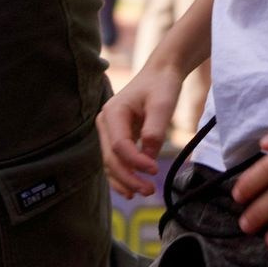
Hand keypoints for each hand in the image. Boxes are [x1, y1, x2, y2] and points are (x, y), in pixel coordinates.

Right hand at [98, 61, 181, 196]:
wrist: (160, 74)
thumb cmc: (161, 86)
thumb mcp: (162, 105)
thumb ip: (155, 131)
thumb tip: (148, 157)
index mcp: (113, 112)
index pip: (120, 145)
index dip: (135, 162)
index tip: (154, 170)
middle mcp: (105, 122)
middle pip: (111, 158)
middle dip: (128, 177)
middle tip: (149, 190)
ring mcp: (108, 131)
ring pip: (110, 163)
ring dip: (124, 181)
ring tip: (144, 192)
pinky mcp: (115, 137)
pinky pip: (115, 160)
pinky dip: (122, 176)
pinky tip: (131, 190)